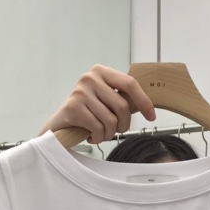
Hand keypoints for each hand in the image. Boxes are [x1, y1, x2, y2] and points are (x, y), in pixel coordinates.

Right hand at [41, 65, 155, 143]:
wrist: (58, 126)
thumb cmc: (86, 114)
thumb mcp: (105, 101)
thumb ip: (122, 100)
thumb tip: (147, 107)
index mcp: (101, 71)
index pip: (130, 83)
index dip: (144, 102)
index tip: (151, 117)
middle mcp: (90, 77)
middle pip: (122, 106)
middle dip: (122, 126)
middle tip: (114, 131)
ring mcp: (80, 91)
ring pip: (111, 121)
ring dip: (108, 134)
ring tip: (99, 133)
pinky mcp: (73, 107)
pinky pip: (98, 128)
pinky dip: (97, 138)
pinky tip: (89, 136)